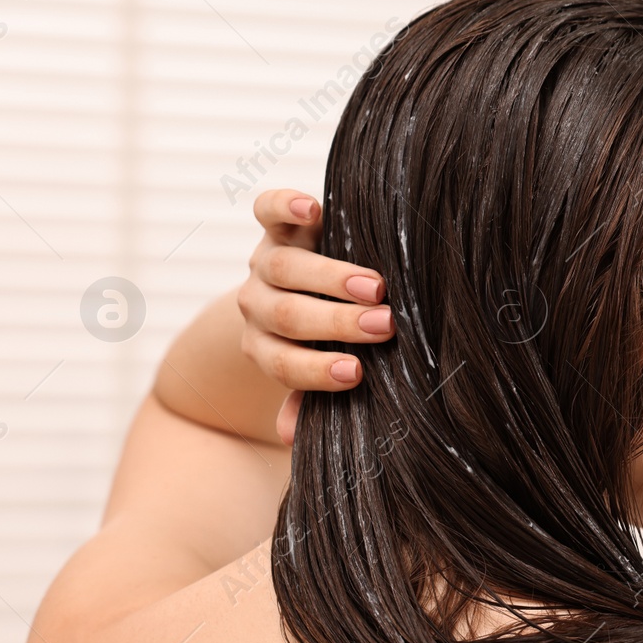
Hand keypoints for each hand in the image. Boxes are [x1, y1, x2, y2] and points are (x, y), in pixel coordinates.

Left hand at [237, 188, 394, 443]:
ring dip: (330, 277)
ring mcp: (265, 261)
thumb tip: (292, 437)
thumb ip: (306, 396)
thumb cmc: (319, 341)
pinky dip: (285, 206)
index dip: (316, 371)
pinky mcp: (277, 224)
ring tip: (375, 286)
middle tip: (383, 326)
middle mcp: (258, 304)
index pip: (284, 363)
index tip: (356, 374)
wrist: (296, 287)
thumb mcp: (311, 368)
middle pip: (287, 314)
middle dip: (336, 322)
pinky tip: (313, 208)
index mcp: (265, 346)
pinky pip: (267, 210)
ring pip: (285, 267)